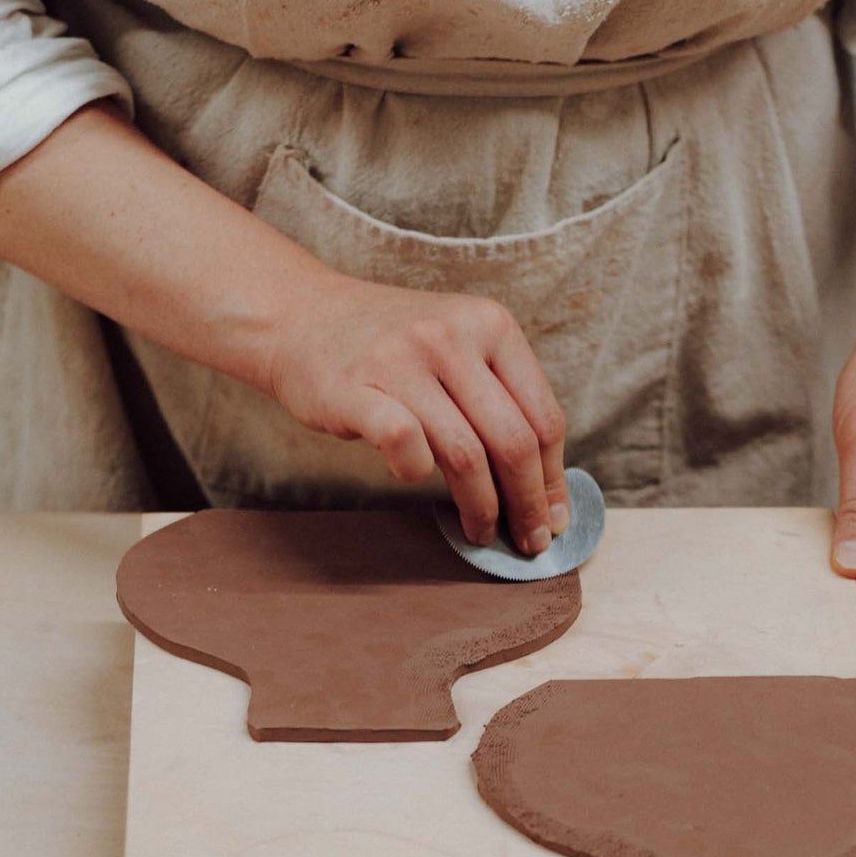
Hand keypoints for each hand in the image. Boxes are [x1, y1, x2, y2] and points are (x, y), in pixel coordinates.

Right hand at [267, 275, 568, 553]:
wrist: (301, 316)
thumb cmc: (391, 346)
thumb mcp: (459, 348)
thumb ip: (502, 401)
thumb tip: (547, 490)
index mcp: (491, 324)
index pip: (543, 417)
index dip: (553, 479)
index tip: (554, 517)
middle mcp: (451, 336)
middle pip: (513, 441)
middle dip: (528, 504)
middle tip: (528, 541)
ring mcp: (402, 360)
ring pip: (466, 454)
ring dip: (480, 507)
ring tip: (480, 531)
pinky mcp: (355, 388)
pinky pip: (405, 445)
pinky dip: (416, 473)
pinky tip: (415, 479)